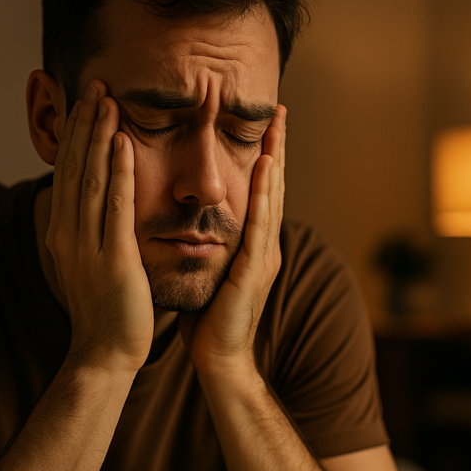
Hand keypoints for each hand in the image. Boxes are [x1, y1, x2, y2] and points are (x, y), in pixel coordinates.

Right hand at [47, 80, 153, 374]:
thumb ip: (92, 230)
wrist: (105, 354)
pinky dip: (118, 172)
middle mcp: (69, 233)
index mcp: (63, 232)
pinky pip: (115, 207)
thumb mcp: (91, 261)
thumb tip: (98, 204)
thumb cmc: (106, 310)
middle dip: (85, 123)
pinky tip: (123, 143)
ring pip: (91, 178)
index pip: (69, 172)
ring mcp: (87, 245)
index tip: (87, 101)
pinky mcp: (112, 258)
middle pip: (75, 167)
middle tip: (95, 83)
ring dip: (98, 136)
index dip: (76, 134)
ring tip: (107, 99)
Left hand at [179, 105, 286, 377]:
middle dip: (277, 148)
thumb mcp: (209, 271)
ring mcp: (264, 257)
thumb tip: (189, 223)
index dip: (263, 159)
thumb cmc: (208, 320)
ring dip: (276, 159)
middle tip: (280, 111)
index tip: (263, 126)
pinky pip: (260, 223)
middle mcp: (264, 246)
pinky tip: (265, 167)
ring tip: (278, 126)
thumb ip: (208, 245)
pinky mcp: (254, 269)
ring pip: (272, 198)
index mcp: (252, 246)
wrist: (218, 359)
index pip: (259, 194)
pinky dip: (265, 193)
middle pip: (272, 188)